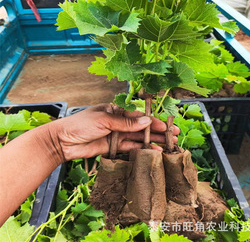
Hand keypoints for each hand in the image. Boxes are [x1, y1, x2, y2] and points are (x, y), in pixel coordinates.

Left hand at [49, 104, 179, 161]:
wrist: (63, 142)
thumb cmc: (81, 124)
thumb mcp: (105, 119)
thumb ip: (126, 123)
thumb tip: (146, 121)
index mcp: (117, 110)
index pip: (139, 116)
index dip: (153, 121)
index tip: (165, 125)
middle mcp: (119, 122)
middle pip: (141, 127)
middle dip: (157, 131)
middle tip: (173, 135)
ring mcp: (117, 135)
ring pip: (138, 138)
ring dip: (152, 141)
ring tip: (168, 145)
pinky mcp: (114, 147)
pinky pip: (131, 148)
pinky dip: (142, 150)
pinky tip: (153, 152)